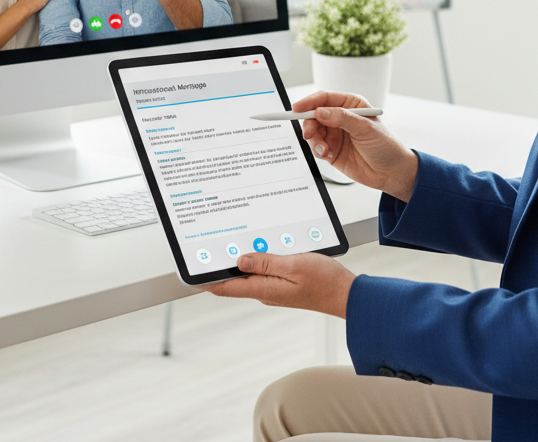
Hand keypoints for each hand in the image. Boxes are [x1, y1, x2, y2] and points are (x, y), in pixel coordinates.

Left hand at [199, 251, 354, 317]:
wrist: (345, 294)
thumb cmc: (324, 281)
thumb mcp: (294, 265)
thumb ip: (266, 262)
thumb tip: (240, 260)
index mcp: (264, 289)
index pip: (226, 287)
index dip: (206, 281)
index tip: (192, 271)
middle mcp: (265, 291)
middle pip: (234, 279)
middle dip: (220, 265)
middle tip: (207, 247)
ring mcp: (274, 287)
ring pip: (249, 273)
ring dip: (238, 260)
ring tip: (228, 243)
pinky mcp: (283, 282)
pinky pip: (263, 270)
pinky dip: (256, 259)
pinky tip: (259, 246)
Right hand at [297, 91, 417, 201]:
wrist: (391, 173)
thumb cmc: (385, 146)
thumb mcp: (365, 128)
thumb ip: (342, 118)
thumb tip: (320, 112)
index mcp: (351, 105)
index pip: (325, 98)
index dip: (309, 102)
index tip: (297, 108)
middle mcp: (341, 118)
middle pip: (314, 115)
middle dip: (309, 124)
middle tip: (309, 134)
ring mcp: (336, 134)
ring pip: (313, 132)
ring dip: (314, 140)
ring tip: (324, 149)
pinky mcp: (332, 150)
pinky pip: (316, 147)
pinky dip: (318, 151)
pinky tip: (328, 155)